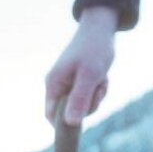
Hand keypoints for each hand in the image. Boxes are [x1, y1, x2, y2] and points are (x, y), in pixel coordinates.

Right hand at [45, 6, 116, 124]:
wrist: (101, 27)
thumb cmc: (94, 48)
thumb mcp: (90, 75)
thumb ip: (80, 99)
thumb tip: (71, 122)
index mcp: (53, 83)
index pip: (51, 115)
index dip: (64, 124)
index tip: (83, 121)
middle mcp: (57, 85)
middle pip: (69, 112)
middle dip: (87, 105)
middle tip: (97, 88)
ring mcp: (67, 83)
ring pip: (81, 105)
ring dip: (95, 97)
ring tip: (101, 79)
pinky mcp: (77, 81)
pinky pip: (87, 96)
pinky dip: (97, 90)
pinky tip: (102, 78)